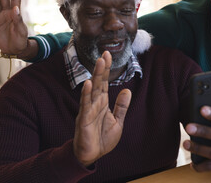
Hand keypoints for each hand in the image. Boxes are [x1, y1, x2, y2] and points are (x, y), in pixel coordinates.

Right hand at [73, 51, 131, 165]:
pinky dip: (86, 94)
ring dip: (96, 76)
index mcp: (102, 103)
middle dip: (102, 68)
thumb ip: (121, 106)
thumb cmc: (102, 138)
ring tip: (99, 62)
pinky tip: (88, 84)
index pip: (104, 82)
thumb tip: (127, 90)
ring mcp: (88, 110)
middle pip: (98, 82)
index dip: (106, 69)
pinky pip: (85, 105)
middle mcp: (94, 103)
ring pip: (92, 90)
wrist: (93, 156)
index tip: (108, 55)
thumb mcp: (118, 121)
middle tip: (105, 54)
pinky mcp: (84, 119)